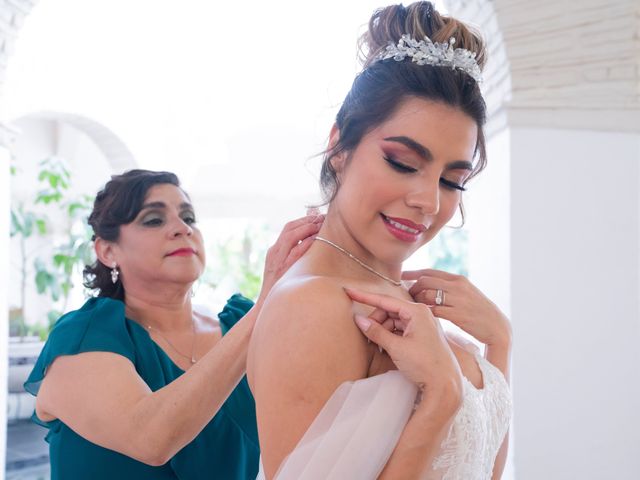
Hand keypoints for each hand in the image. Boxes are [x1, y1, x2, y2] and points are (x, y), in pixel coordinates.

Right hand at [256, 214, 323, 305]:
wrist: (266, 304)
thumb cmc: (280, 287)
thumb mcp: (283, 268)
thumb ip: (293, 254)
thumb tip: (309, 240)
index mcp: (274, 250)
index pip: (288, 227)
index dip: (303, 220)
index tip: (318, 216)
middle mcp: (274, 252)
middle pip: (289, 228)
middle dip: (307, 220)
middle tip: (323, 217)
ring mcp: (277, 260)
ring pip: (291, 236)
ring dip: (307, 228)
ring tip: (321, 224)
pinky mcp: (283, 269)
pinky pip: (295, 252)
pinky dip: (305, 243)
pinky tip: (316, 239)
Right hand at [345, 287, 461, 401]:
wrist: (445, 384)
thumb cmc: (425, 364)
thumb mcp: (396, 348)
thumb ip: (376, 332)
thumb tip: (359, 319)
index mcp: (417, 311)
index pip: (385, 300)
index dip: (365, 296)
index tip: (349, 291)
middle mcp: (420, 313)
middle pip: (388, 311)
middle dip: (375, 321)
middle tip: (366, 336)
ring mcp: (421, 324)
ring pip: (393, 321)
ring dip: (382, 331)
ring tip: (376, 345)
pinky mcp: (421, 335)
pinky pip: (399, 329)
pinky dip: (389, 336)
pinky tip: (385, 347)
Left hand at [402, 269, 511, 347]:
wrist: (496, 327)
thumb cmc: (478, 310)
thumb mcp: (466, 292)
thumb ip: (449, 287)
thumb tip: (427, 283)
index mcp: (458, 279)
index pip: (429, 272)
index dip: (412, 273)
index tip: (401, 276)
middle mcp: (458, 287)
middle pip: (425, 281)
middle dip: (412, 288)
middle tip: (406, 296)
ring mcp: (457, 300)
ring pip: (427, 295)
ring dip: (416, 300)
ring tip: (412, 306)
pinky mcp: (457, 315)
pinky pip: (433, 310)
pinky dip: (424, 311)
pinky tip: (420, 315)